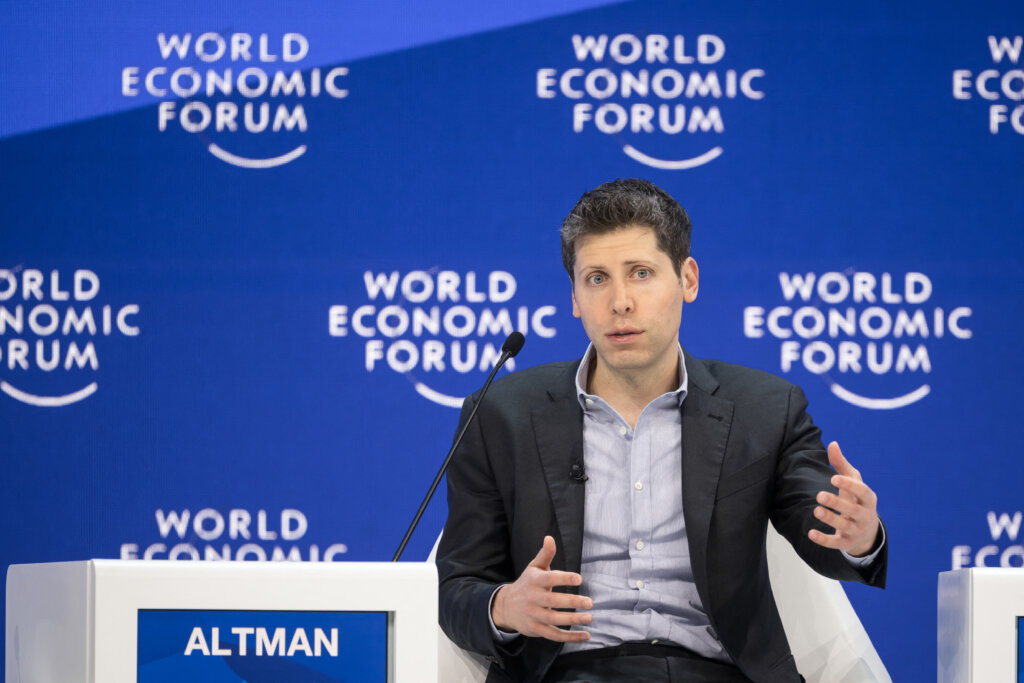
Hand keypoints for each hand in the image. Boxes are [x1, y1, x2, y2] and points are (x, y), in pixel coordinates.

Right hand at [491, 535, 592, 641]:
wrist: (505, 606)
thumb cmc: (526, 584)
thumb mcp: (534, 567)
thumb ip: (545, 554)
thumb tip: (550, 538)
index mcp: (534, 581)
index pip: (549, 579)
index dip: (564, 578)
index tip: (579, 579)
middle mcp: (532, 598)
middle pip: (552, 601)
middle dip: (571, 602)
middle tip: (589, 602)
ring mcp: (533, 615)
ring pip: (553, 620)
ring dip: (572, 620)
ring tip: (589, 617)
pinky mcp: (536, 629)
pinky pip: (554, 635)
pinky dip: (570, 637)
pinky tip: (585, 635)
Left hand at [808, 442, 880, 556]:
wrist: (866, 531)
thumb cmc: (856, 499)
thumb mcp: (853, 482)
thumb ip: (841, 464)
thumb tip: (832, 443)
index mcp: (868, 499)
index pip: (862, 491)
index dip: (849, 485)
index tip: (834, 478)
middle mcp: (864, 515)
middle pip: (851, 510)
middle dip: (836, 503)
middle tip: (819, 495)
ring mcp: (855, 530)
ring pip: (844, 526)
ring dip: (830, 519)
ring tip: (816, 510)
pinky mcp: (845, 543)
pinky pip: (835, 543)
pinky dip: (824, 540)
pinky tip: (811, 533)